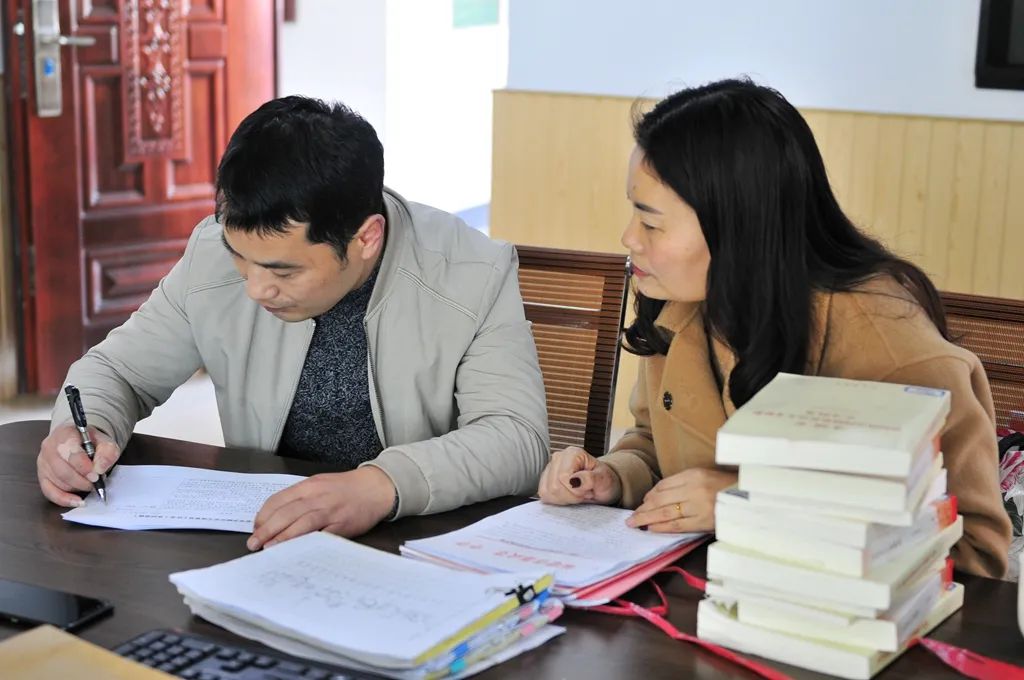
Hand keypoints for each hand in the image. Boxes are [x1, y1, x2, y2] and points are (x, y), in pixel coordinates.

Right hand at [37, 424, 119, 506]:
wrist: (79, 441)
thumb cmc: (91, 442)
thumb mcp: (105, 442)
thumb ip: (107, 452)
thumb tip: (99, 469)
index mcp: (65, 434)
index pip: (70, 452)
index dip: (84, 467)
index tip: (96, 475)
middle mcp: (49, 447)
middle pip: (62, 470)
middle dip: (81, 480)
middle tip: (95, 483)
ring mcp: (43, 462)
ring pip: (58, 482)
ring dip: (77, 488)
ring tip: (90, 485)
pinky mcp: (42, 476)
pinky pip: (49, 492)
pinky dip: (64, 499)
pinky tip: (77, 502)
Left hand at [248, 466, 395, 550]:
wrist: (376, 487)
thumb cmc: (346, 489)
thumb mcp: (320, 485)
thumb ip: (300, 499)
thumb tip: (276, 519)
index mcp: (308, 486)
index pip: (278, 500)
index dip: (263, 516)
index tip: (255, 529)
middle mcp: (316, 497)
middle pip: (285, 514)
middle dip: (266, 530)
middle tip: (253, 544)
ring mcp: (329, 511)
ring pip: (299, 524)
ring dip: (281, 539)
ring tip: (268, 550)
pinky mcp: (341, 525)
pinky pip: (320, 536)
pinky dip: (305, 543)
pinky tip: (295, 552)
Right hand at [537, 446, 621, 505]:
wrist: (602, 485)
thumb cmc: (604, 480)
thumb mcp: (604, 480)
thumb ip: (591, 479)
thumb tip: (574, 481)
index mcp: (572, 454)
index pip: (563, 477)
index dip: (576, 490)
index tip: (588, 489)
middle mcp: (558, 458)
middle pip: (554, 486)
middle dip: (571, 496)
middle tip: (583, 492)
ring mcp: (549, 469)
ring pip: (546, 493)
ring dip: (564, 499)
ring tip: (577, 493)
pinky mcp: (545, 481)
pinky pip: (544, 496)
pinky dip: (558, 501)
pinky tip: (569, 496)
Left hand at [626, 468, 736, 532]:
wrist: (749, 498)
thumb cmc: (726, 488)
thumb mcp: (704, 477)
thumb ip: (683, 483)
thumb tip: (657, 496)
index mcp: (693, 475)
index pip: (664, 485)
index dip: (650, 495)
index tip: (643, 502)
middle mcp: (693, 489)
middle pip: (660, 499)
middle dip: (643, 509)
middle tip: (631, 517)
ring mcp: (698, 506)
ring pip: (665, 513)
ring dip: (647, 519)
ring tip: (635, 523)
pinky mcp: (703, 521)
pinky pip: (677, 525)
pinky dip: (662, 528)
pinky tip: (652, 529)